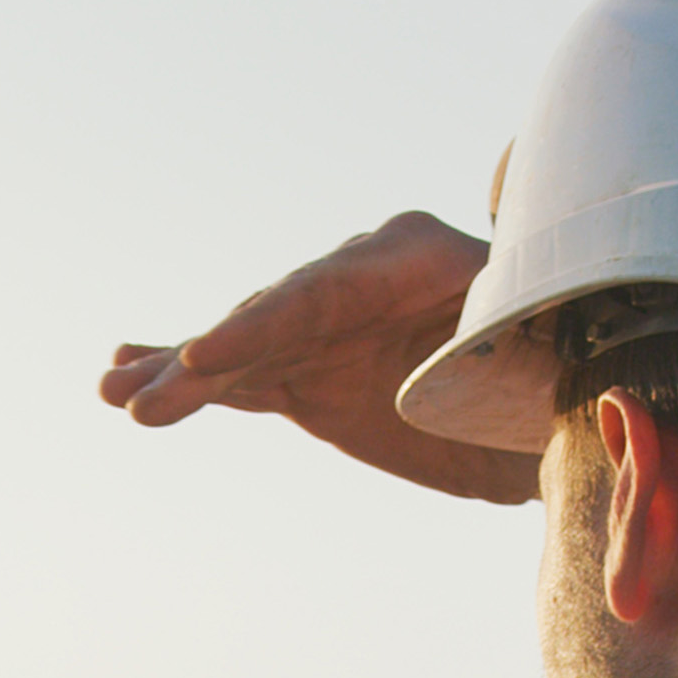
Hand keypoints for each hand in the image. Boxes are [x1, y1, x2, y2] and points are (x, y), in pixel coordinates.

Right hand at [102, 211, 546, 504]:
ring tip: (114, 394)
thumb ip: (512, 313)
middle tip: (146, 392)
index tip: (210, 357)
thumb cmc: (562, 372)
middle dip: (205, 357)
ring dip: (175, 374)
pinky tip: (120, 378)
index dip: (263, 324)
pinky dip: (180, 379)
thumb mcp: (547, 342)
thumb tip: (508, 269)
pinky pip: (234, 376)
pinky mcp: (301, 371)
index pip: (326, 290)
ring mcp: (323, 327)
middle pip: (269, 317)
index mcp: (417, 256)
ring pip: (239, 350)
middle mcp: (357, 277)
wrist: (557, 421)